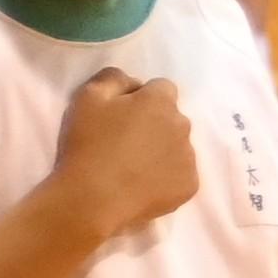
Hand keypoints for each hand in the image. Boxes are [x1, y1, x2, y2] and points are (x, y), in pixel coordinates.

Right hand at [45, 69, 201, 237]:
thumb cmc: (88, 145)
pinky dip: (166, 178)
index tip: (121, 115)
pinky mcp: (189, 186)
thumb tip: (133, 81)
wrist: (92, 199)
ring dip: (161, 150)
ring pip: (178, 146)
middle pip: (172, 118)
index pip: (161, 88)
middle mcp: (183, 125)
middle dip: (154, 123)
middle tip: (125, 142)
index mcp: (161, 101)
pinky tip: (142, 186)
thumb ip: (113, 78)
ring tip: (132, 167)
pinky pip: (181, 175)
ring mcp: (189, 158)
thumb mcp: (88, 97)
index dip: (141, 99)